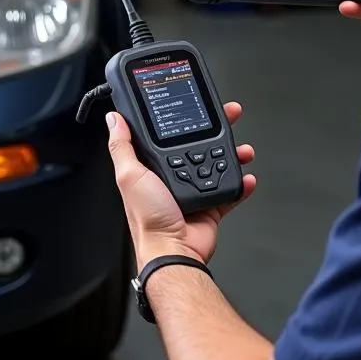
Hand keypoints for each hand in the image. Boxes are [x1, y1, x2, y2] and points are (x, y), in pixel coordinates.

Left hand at [105, 102, 256, 269]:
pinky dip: (240, 184)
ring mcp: (193, 191)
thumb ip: (121, 146)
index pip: (170, 135)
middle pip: (199, 145)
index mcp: (152, 168)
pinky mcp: (210, 207)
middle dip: (217, 130)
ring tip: (242, 149)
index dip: (183, 120)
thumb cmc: (148, 220)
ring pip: (217, 164)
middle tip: (230, 117)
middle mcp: (173, 177)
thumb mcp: (129, 176)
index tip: (195, 107)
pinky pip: (229, 191)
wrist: (172, 252)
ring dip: (233, 154)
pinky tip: (246, 176)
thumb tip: (114, 120)